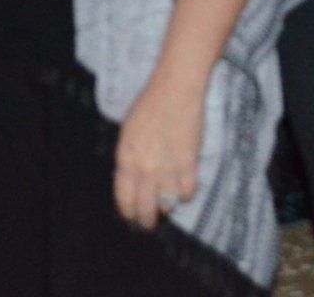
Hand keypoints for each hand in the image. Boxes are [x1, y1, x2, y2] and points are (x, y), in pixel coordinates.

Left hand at [113, 70, 203, 230]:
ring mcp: (168, 168)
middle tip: (148, 223)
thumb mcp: (127, 132)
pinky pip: (188, 192)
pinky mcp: (190, 164)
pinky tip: (182, 190)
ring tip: (166, 205)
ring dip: (166, 207)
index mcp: (126, 158)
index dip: (127, 211)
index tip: (131, 216)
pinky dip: (185, 194)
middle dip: (146, 220)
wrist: (175, 90)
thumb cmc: (148, 105)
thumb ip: (127, 158)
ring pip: (168, 204)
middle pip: (145, 208)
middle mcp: (146, 168)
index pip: (124, 198)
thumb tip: (130, 180)